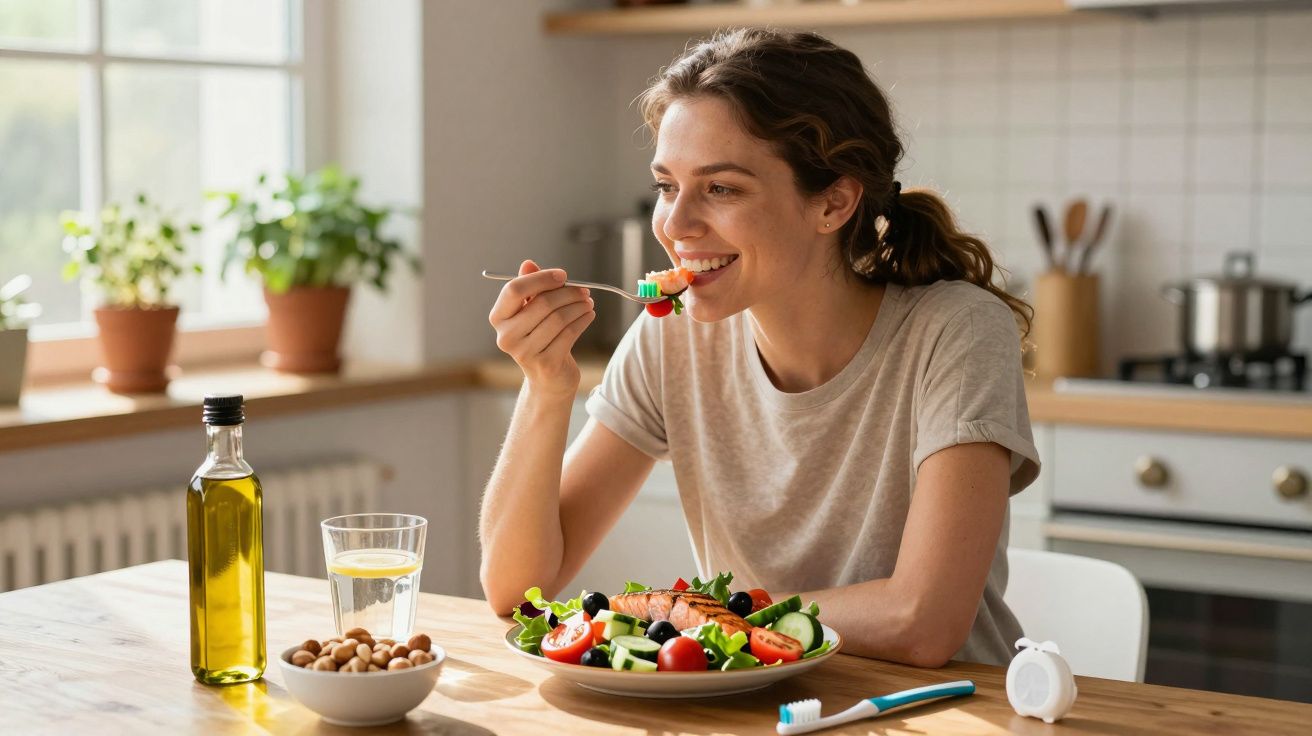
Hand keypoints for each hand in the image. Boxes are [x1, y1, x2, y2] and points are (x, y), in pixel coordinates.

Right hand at [488, 260, 594, 395]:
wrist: (548, 378)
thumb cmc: (539, 337)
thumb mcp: (531, 311)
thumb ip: (529, 287)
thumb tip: (528, 264)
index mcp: (498, 318)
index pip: (515, 290)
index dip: (541, 279)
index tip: (563, 276)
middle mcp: (506, 336)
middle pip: (542, 303)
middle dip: (568, 293)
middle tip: (584, 290)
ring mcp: (524, 352)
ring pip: (559, 318)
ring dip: (578, 307)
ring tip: (587, 303)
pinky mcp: (546, 363)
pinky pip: (569, 334)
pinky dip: (583, 321)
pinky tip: (588, 315)